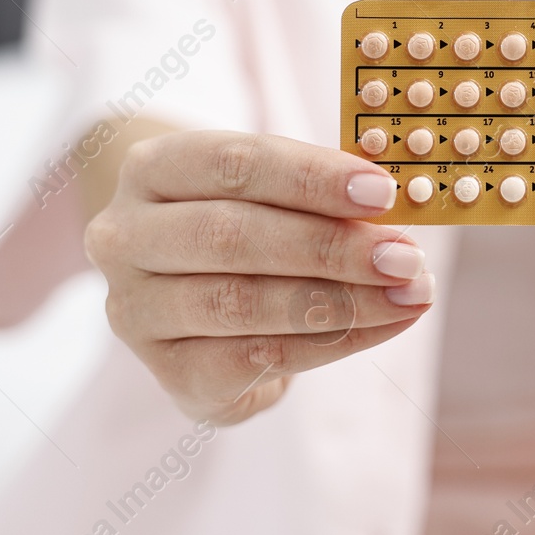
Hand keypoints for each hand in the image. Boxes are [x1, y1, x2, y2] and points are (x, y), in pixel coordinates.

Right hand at [85, 131, 434, 423]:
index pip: (232, 162)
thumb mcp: (272, 194)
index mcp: (152, 169)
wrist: (202, 310)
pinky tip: (383, 326)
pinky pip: (256, 358)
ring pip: (243, 303)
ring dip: (342, 299)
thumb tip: (394, 203)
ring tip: (409, 293)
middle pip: (233, 236)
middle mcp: (125, 236)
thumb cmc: (249, 229)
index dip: (311, 177)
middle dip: (331, 246)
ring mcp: (137, 310)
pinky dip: (332, 342)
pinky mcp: (168, 372)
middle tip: (405, 256)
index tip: (383, 193)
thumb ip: (320, 193)